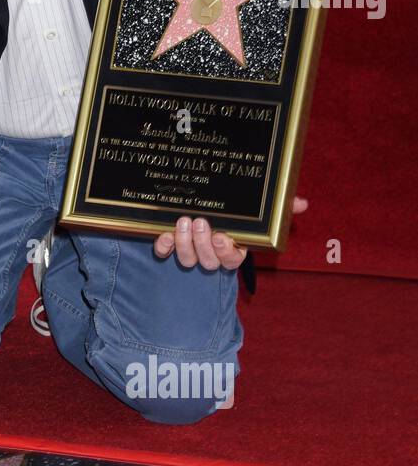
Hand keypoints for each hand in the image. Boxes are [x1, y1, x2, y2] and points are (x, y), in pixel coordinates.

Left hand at [153, 196, 308, 268]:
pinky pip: (165, 253)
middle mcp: (212, 254)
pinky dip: (163, 246)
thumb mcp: (259, 211)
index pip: (232, 260)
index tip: (221, 237)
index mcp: (234, 250)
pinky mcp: (171, 246)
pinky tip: (163, 235)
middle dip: (202, 244)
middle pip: (208, 261)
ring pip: (187, 259)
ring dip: (184, 243)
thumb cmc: (238, 214)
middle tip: (200, 221)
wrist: (204, 207)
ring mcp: (191, 252)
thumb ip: (281, 208)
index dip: (225, 251)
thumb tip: (301, 203)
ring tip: (184, 221)